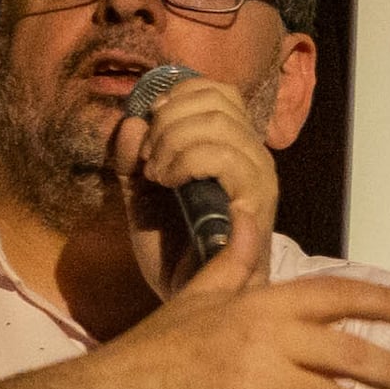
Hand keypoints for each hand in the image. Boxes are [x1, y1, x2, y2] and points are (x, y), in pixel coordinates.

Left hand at [108, 65, 279, 291]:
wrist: (186, 298)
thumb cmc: (172, 248)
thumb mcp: (139, 193)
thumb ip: (131, 157)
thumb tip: (133, 121)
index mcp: (232, 147)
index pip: (217, 90)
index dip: (177, 95)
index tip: (149, 125)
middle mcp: (253, 156)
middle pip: (216, 100)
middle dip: (168, 120)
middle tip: (148, 157)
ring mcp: (259, 178)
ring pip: (219, 124)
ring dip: (173, 141)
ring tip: (156, 172)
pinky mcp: (256, 202)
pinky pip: (225, 158)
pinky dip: (186, 159)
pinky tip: (167, 180)